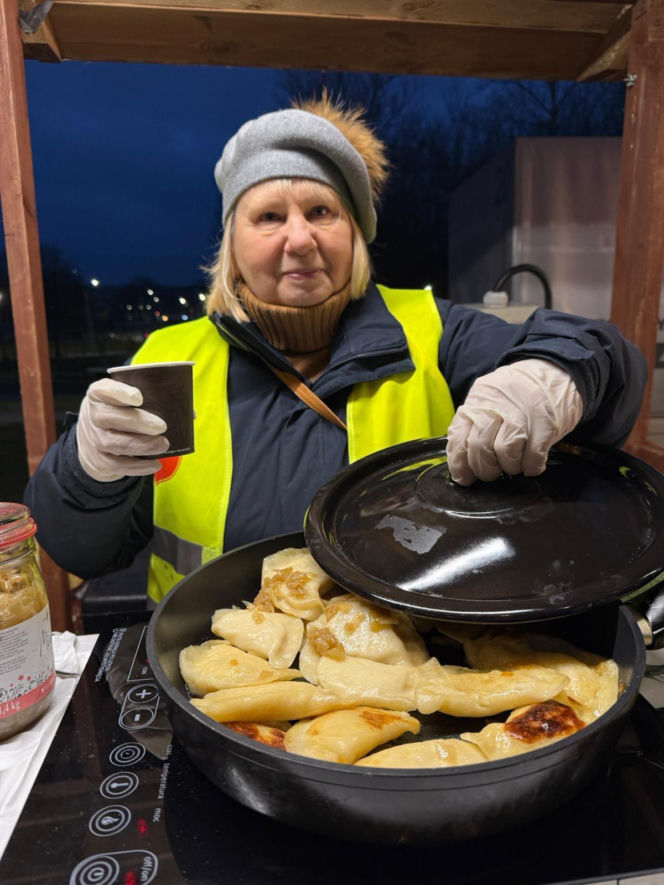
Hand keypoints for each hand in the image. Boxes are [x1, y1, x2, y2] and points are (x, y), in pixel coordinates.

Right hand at [76, 377, 169, 481]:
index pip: (103, 390)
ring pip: (113, 443)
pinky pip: (117, 465)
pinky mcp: (100, 460)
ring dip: (141, 445)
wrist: (95, 436)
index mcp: (99, 395)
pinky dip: (138, 466)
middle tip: (161, 426)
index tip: (139, 397)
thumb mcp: (128, 401)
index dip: (119, 393)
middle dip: (137, 422)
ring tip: (163, 444)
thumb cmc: (121, 412)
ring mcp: (94, 439)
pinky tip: (154, 464)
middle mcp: (93, 416)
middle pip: (108, 418)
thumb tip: (190, 414)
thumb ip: (154, 401)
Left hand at [446, 359, 582, 485]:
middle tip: (492, 473)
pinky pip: (533, 457)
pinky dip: (531, 467)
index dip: (459, 464)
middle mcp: (496, 407)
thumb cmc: (517, 393)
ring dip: (509, 467)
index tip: (465, 477)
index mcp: (477, 402)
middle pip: (480, 448)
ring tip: (514, 464)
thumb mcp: (488, 399)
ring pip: (505, 453)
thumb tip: (461, 460)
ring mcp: (522, 415)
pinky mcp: (545, 425)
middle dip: (485, 469)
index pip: (458, 438)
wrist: (554, 370)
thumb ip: (473, 424)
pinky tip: (531, 464)